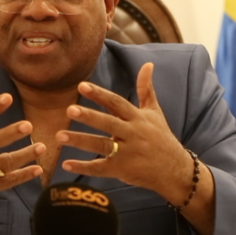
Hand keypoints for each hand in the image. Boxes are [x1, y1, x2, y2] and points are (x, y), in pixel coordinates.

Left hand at [58, 63, 191, 196]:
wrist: (175, 170)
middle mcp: (132, 134)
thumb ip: (146, 89)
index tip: (82, 85)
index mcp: (137, 118)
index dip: (99, 94)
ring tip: (59, 136)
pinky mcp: (122, 170)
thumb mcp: (155, 112)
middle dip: (89, 116)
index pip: (116, 103)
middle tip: (70, 109)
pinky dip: (84, 167)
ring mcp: (127, 153)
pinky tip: (66, 165)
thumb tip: (148, 64)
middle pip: (108, 123)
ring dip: (80, 141)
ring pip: (101, 145)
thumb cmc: (161, 138)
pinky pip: (100, 168)